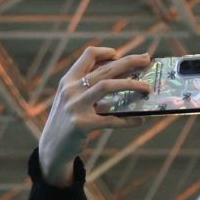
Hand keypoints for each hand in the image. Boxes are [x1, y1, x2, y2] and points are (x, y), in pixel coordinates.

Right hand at [38, 45, 151, 185]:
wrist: (52, 148)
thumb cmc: (69, 121)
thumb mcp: (72, 100)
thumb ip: (90, 89)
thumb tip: (125, 80)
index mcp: (68, 81)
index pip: (87, 55)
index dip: (105, 51)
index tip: (119, 55)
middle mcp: (70, 90)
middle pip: (104, 69)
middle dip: (129, 61)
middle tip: (146, 58)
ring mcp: (75, 106)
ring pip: (107, 86)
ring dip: (131, 85)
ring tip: (147, 88)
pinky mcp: (82, 124)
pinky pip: (111, 119)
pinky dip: (128, 120)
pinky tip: (140, 120)